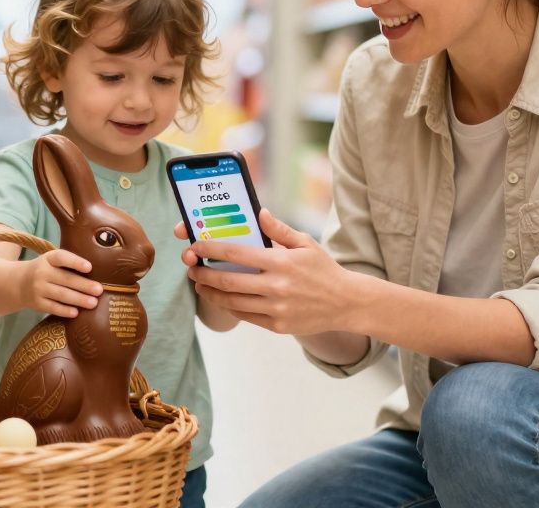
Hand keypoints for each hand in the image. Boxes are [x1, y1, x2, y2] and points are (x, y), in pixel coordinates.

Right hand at [18, 249, 103, 317]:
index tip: (90, 267)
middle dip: (84, 285)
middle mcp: (42, 273)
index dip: (75, 262)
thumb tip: (100, 271)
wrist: (18, 283)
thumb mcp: (52, 260)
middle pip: (65, 279)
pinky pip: (53, 307)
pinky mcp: (37, 303)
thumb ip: (69, 263)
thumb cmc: (46, 270)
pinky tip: (76, 312)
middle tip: (99, 290)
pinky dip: (65, 310)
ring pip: (61, 295)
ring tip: (93, 303)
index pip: (62, 258)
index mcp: (48, 258)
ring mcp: (38, 289)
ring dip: (79, 299)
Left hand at [180, 210, 357, 335]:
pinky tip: (221, 299)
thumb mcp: (306, 244)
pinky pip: (245, 316)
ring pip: (233, 301)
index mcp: (281, 262)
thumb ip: (280, 230)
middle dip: (204, 273)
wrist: (346, 303)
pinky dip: (230, 307)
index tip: (196, 246)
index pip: (237, 252)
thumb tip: (260, 212)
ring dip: (211, 293)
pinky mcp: (277, 325)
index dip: (212, 249)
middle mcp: (276, 286)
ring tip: (200, 285)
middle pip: (228, 280)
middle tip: (191, 268)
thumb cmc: (323, 270)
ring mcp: (276, 308)